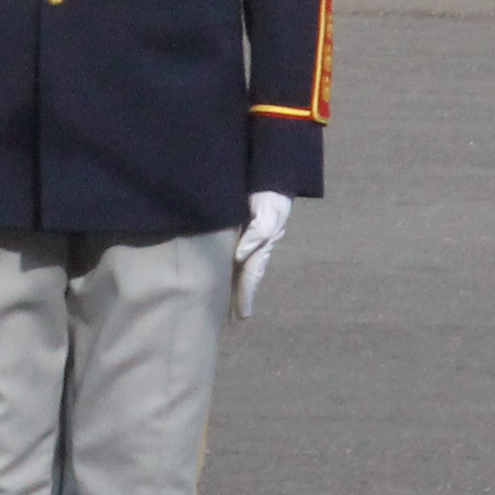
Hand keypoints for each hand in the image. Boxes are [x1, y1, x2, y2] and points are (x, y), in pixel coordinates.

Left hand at [231, 191, 293, 321]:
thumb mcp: (269, 212)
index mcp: (262, 244)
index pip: (251, 274)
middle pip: (246, 276)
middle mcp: (254, 245)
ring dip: (235, 287)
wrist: (270, 173)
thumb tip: (241, 256)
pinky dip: (230, 270)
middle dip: (241, 297)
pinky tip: (223, 278)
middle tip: (233, 322)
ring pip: (240, 268)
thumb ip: (258, 233)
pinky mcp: (239, 231)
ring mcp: (248, 239)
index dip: (246, 294)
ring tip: (229, 308)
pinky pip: (232, 256)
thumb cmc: (271, 194)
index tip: (242, 316)